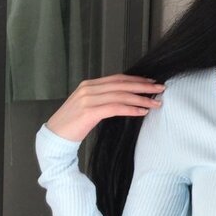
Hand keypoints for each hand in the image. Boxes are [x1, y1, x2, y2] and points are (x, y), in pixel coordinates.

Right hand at [44, 74, 166, 142]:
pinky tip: (142, 112)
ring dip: (141, 99)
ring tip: (156, 103)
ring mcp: (88, 99)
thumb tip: (125, 99)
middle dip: (143, 86)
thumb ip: (102, 99)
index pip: (118, 78)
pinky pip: (115, 108)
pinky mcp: (89, 112)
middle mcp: (89, 88)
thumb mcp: (87, 106)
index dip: (136, 79)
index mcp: (89, 85)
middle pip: (122, 84)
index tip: (151, 82)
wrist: (54, 137)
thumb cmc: (72, 124)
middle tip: (161, 89)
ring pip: (121, 95)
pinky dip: (131, 109)